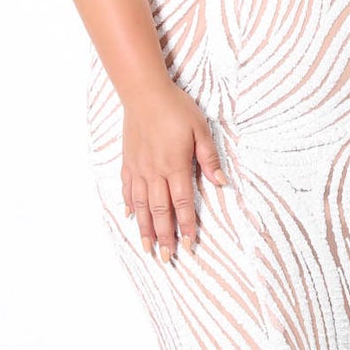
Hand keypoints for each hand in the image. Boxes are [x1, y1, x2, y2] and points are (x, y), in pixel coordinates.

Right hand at [120, 80, 226, 261]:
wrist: (144, 92)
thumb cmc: (176, 108)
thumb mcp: (201, 129)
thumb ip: (209, 158)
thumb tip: (221, 183)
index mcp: (176, 166)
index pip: (182, 204)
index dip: (186, 226)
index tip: (189, 245)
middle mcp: (155, 172)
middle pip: (159, 211)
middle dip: (164, 236)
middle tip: (166, 258)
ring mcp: (139, 168)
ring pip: (141, 205)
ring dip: (145, 228)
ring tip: (147, 247)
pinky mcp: (128, 161)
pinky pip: (127, 188)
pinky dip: (129, 205)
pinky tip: (130, 217)